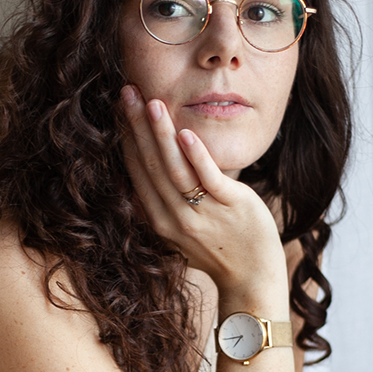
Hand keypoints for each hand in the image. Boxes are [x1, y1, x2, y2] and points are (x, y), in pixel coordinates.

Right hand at [121, 86, 286, 309]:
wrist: (251, 279)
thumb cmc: (218, 251)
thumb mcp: (180, 234)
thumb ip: (162, 206)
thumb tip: (144, 180)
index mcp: (158, 220)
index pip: (137, 172)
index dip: (127, 138)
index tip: (121, 108)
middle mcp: (173, 218)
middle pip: (149, 165)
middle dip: (137, 126)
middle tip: (128, 92)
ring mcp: (201, 213)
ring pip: (173, 169)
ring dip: (160, 134)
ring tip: (152, 103)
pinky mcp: (229, 207)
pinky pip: (207, 179)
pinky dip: (195, 156)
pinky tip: (185, 134)